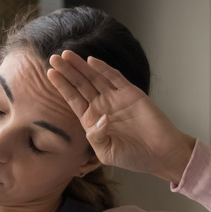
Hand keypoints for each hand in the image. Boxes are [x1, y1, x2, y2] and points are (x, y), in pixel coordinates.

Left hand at [47, 50, 195, 183]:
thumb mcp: (107, 153)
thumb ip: (97, 137)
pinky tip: (91, 61)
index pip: (73, 99)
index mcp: (92, 120)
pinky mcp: (131, 94)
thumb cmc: (133, 157)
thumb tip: (100, 118)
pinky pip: (115, 78)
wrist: (160, 154)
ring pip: (95, 78)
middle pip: (81, 85)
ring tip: (67, 55)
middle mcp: (102, 106)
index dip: (62, 86)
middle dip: (67, 71)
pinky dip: (104, 69)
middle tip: (54, 57)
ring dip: (81, 66)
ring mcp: (116, 98)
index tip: (50, 73)